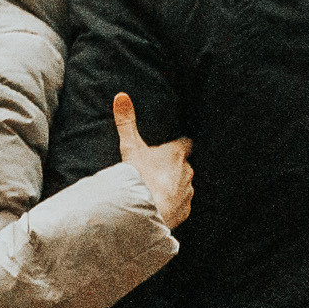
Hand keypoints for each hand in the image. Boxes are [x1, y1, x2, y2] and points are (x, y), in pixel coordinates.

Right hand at [113, 93, 193, 228]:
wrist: (146, 212)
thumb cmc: (140, 177)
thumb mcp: (130, 147)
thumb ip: (126, 122)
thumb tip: (121, 95)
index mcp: (176, 154)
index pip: (184, 144)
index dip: (178, 145)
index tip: (172, 147)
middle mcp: (187, 171)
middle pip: (182, 165)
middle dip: (172, 167)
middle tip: (154, 171)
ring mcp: (188, 192)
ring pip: (183, 185)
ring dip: (173, 186)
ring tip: (155, 191)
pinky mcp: (185, 211)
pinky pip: (181, 205)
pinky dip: (173, 205)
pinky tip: (159, 206)